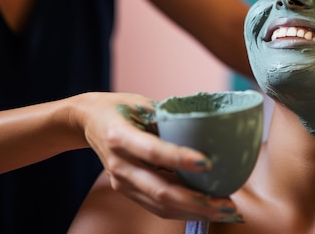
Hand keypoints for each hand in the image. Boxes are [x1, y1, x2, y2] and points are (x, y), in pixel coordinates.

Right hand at [69, 92, 241, 221]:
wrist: (87, 121)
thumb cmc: (120, 107)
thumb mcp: (143, 103)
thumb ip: (170, 117)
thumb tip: (209, 126)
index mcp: (120, 136)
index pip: (152, 151)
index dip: (180, 159)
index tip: (209, 163)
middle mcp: (119, 164)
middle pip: (160, 190)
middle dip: (197, 201)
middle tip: (227, 203)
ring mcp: (121, 181)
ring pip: (160, 205)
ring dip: (195, 211)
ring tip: (225, 210)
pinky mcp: (126, 190)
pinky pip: (156, 206)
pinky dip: (183, 210)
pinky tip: (206, 208)